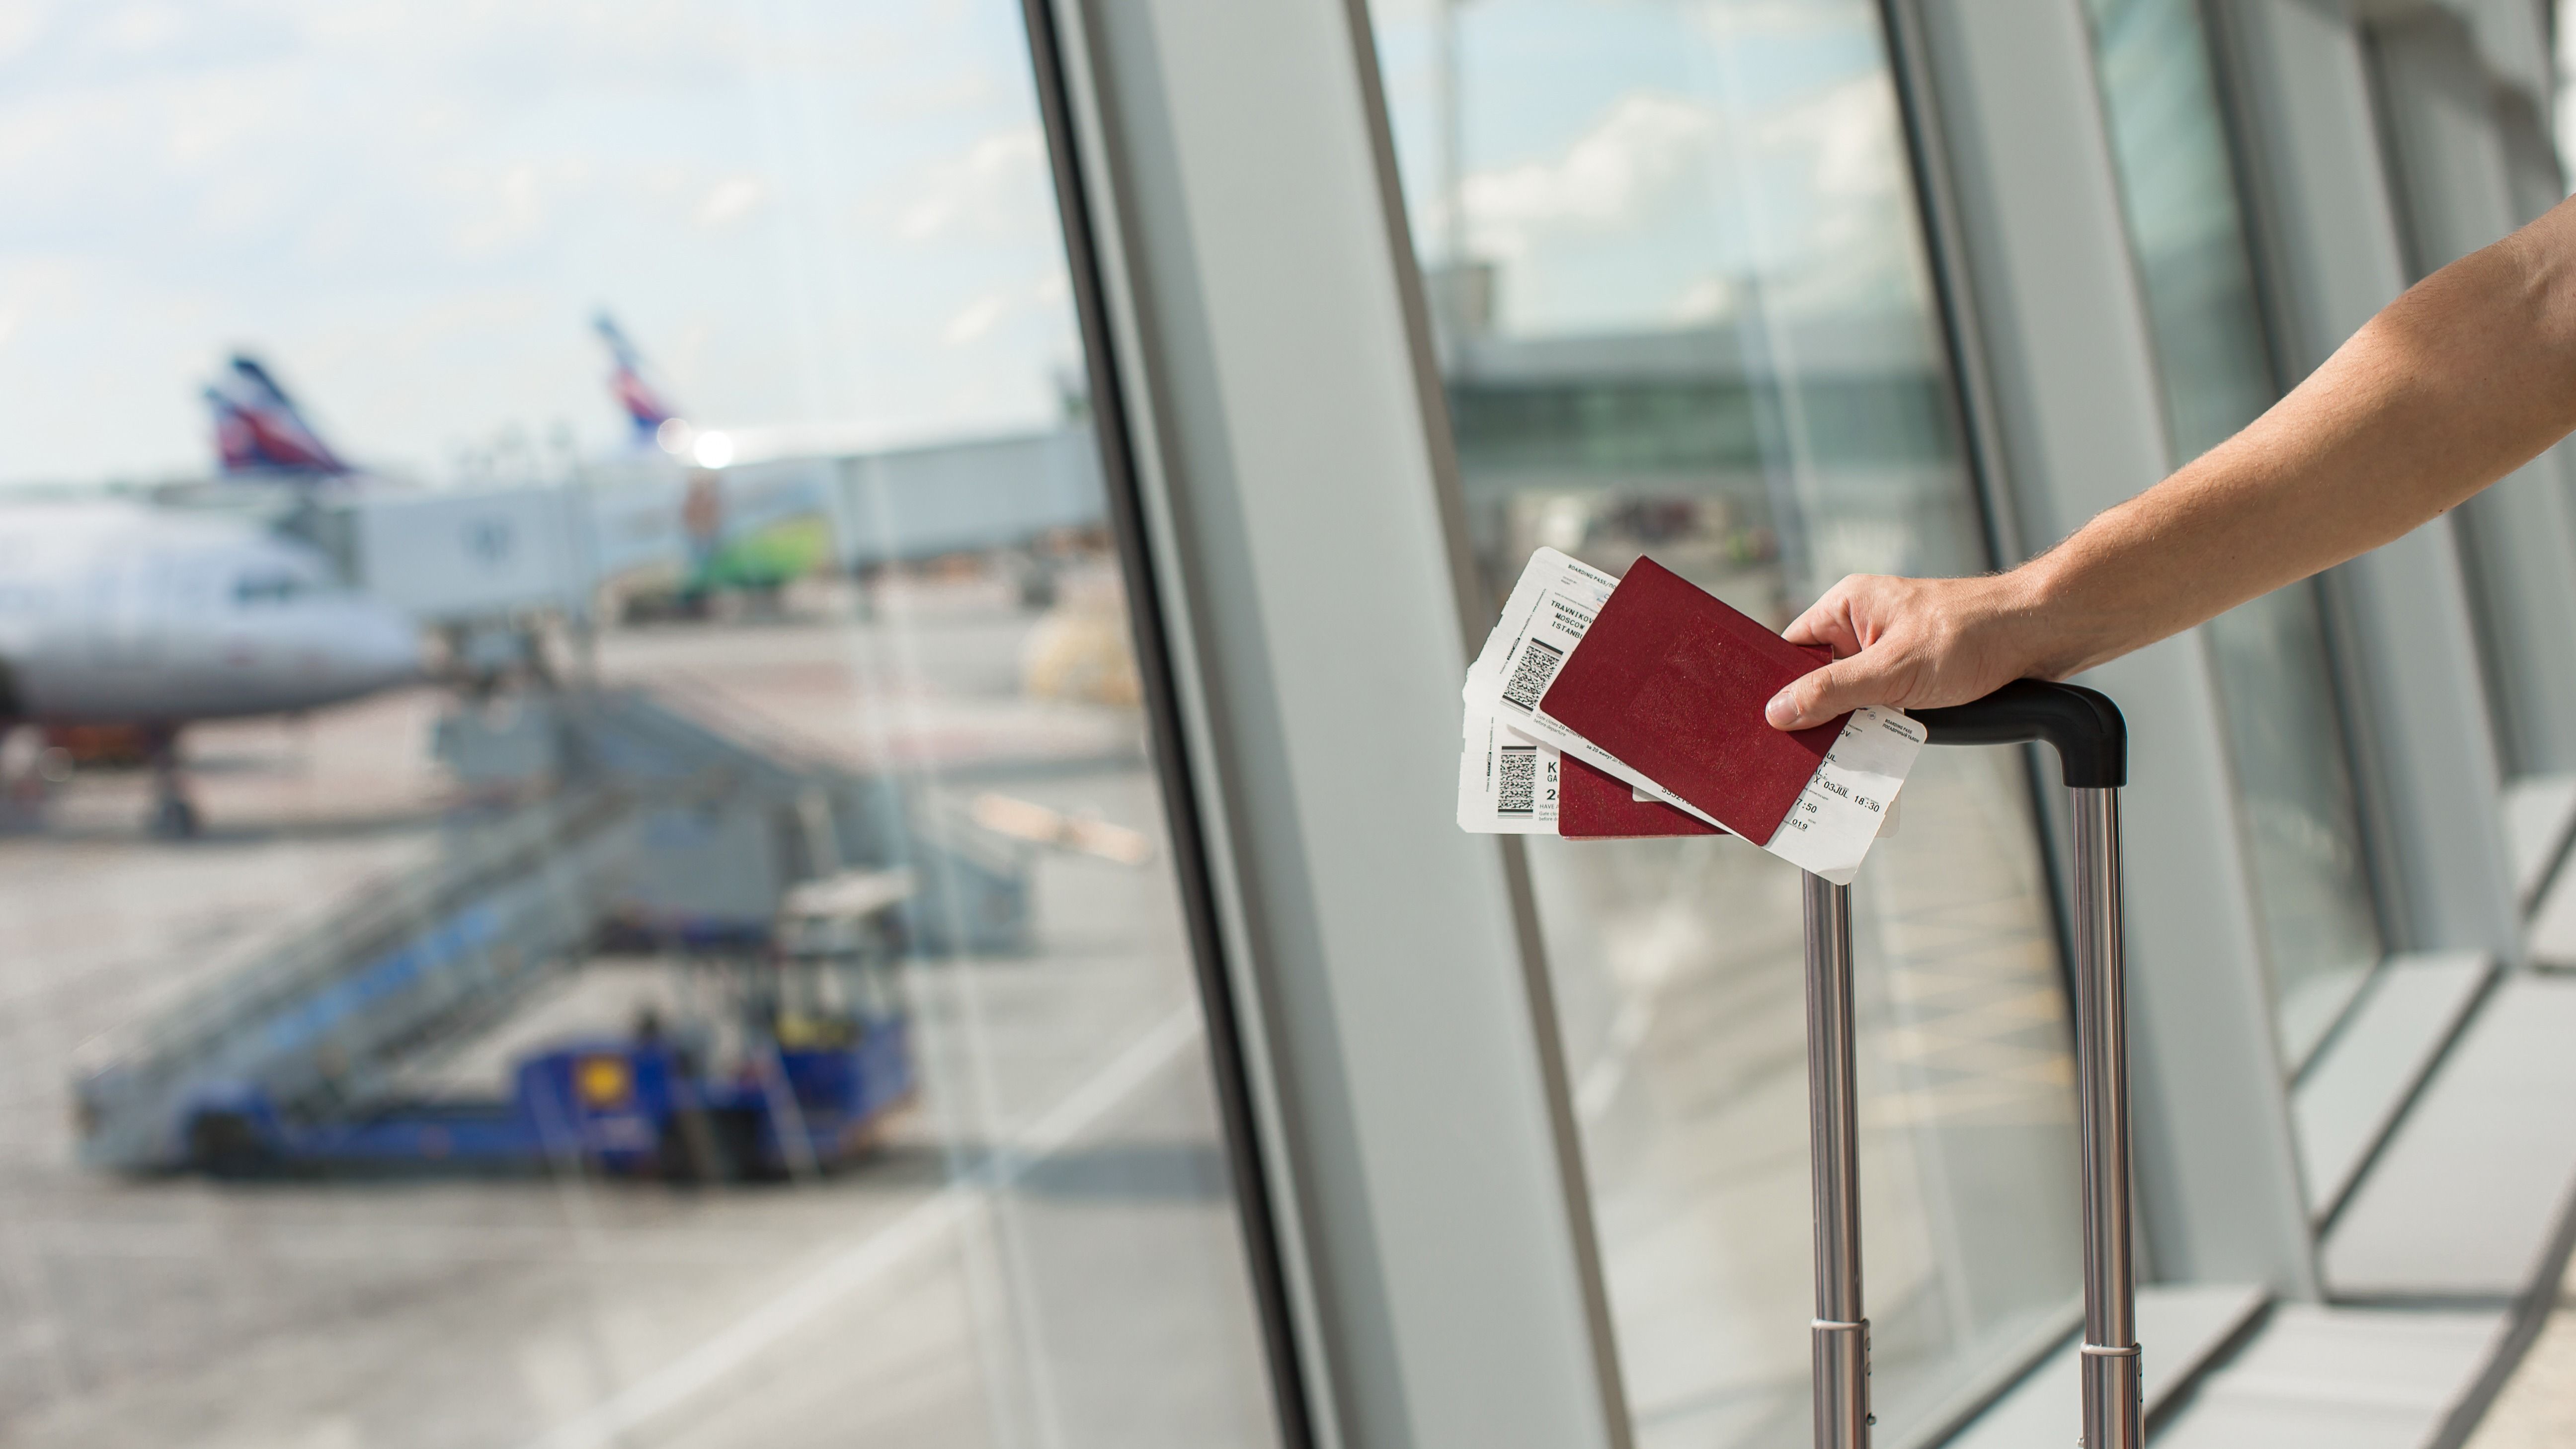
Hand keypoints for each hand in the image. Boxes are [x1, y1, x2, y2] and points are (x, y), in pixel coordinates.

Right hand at [1765, 572, 2068, 729]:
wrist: (2042, 632)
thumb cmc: (1973, 634)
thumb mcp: (1893, 669)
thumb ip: (1833, 691)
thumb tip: (1778, 712)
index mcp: (1847, 606)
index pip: (1791, 650)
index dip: (1778, 687)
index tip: (1768, 725)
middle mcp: (1864, 625)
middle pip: (1819, 678)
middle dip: (1816, 714)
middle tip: (1803, 750)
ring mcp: (1890, 649)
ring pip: (1851, 697)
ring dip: (1852, 725)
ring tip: (1841, 754)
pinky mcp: (1914, 672)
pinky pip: (1881, 704)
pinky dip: (1879, 727)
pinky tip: (1876, 749)